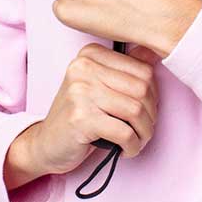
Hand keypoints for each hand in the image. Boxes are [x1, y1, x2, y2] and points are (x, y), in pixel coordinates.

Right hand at [30, 41, 161, 174]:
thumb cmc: (80, 114)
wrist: (46, 143)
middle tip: (144, 129)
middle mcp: (83, 67)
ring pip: (135, 110)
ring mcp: (80, 91)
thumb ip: (124, 69)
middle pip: (142, 89)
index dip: (153, 94)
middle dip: (151, 115)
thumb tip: (155, 52)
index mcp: (91, 54)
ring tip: (137, 141)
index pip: (143, 69)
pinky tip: (126, 150)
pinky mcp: (81, 118)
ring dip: (144, 132)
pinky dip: (132, 146)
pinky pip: (124, 132)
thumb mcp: (101, 85)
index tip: (147, 109)